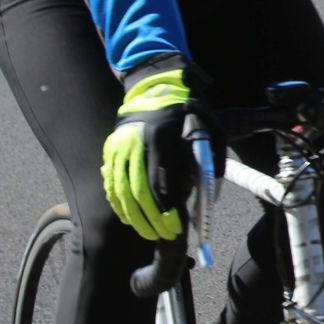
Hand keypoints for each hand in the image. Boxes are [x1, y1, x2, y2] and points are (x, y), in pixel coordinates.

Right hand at [101, 69, 195, 241]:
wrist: (153, 87)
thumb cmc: (185, 109)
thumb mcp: (208, 122)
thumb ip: (214, 153)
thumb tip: (212, 187)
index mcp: (161, 137)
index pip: (159, 181)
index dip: (165, 208)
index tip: (174, 225)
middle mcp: (136, 144)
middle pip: (139, 192)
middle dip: (150, 219)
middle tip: (162, 235)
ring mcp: (119, 148)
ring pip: (121, 191)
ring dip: (133, 216)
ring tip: (147, 232)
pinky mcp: (109, 152)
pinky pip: (111, 184)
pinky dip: (119, 204)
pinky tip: (129, 217)